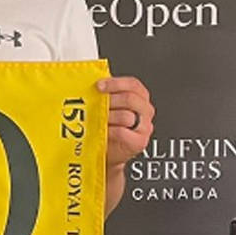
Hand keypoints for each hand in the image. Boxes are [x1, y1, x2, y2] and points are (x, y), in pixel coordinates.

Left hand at [97, 76, 153, 214]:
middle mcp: (145, 111)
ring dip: (107, 116)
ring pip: (126, 115)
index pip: (133, 84)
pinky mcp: (139, 142)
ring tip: (97, 119)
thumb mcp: (108, 106)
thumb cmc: (107, 128)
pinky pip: (123, 132)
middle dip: (109, 100)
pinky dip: (109, 130)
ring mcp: (145, 127)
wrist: (108, 153)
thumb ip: (105, 94)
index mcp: (140, 97)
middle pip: (130, 98)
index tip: (98, 86)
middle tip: (96, 104)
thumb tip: (89, 81)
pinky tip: (102, 131)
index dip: (115, 83)